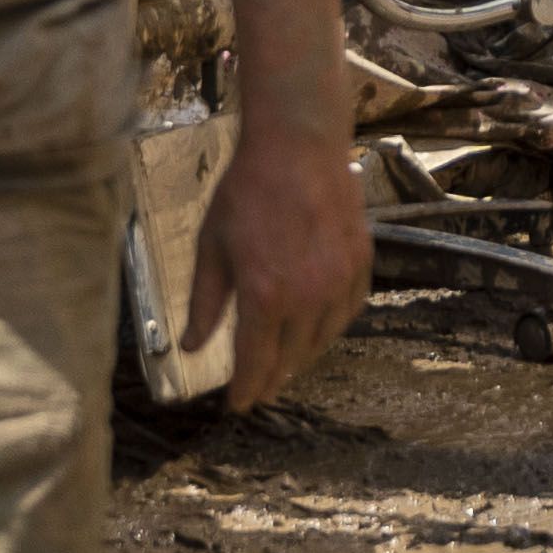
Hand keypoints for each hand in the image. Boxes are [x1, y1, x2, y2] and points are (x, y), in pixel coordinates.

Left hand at [195, 119, 372, 413]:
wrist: (298, 147)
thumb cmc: (248, 193)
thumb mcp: (212, 247)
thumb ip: (206, 303)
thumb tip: (192, 347)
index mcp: (264, 297)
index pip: (255, 364)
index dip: (245, 391)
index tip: (238, 406)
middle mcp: (306, 298)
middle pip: (290, 359)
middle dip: (272, 379)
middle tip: (260, 388)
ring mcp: (338, 282)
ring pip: (323, 340)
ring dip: (302, 357)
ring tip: (287, 362)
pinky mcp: (360, 264)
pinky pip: (349, 311)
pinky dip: (332, 327)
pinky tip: (319, 328)